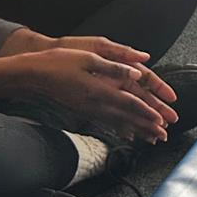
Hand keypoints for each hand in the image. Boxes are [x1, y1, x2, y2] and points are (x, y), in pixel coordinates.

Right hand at [0, 46, 178, 144]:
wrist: (32, 75)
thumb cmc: (58, 62)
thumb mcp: (88, 58)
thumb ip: (114, 67)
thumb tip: (136, 73)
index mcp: (99, 89)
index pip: (128, 103)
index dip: (146, 112)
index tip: (160, 120)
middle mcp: (95, 103)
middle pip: (126, 117)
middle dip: (146, 126)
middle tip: (163, 136)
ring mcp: (88, 109)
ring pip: (118, 122)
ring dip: (136, 130)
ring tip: (151, 138)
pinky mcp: (83, 110)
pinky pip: (106, 122)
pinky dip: (120, 128)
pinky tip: (127, 133)